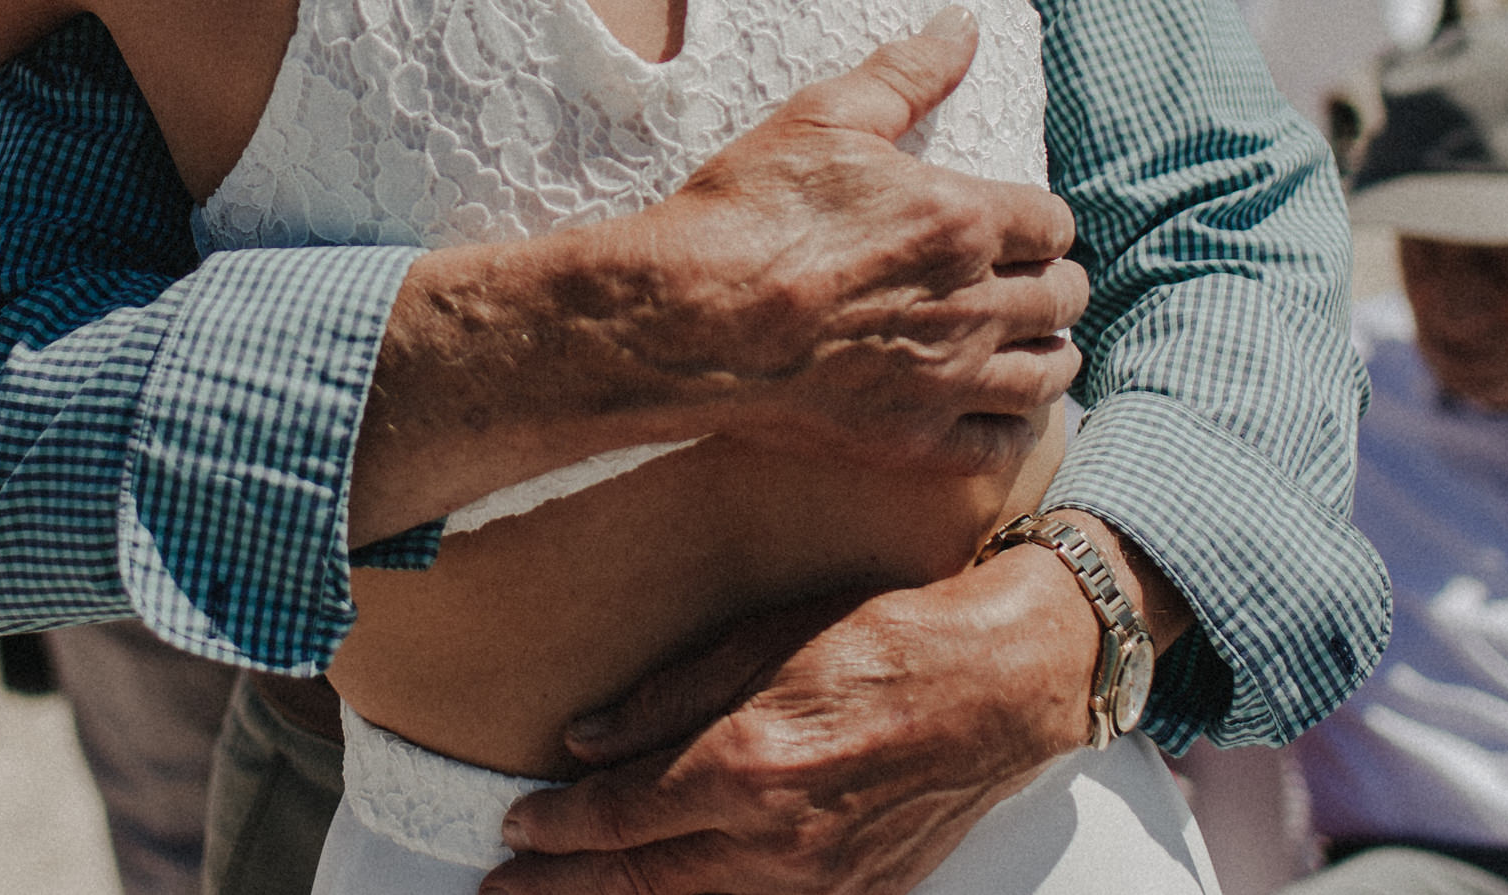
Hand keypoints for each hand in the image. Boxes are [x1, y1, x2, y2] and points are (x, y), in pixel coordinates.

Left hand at [486, 550, 1098, 893]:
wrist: (1003, 683)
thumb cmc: (885, 637)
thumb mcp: (760, 640)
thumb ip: (666, 700)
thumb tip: (581, 741)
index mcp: (748, 766)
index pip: (619, 816)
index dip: (556, 827)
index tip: (513, 826)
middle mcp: (779, 840)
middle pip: (643, 883)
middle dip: (563, 890)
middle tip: (503, 889)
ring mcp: (823, 882)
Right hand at [615, 9, 1087, 474]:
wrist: (684, 316)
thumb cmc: (747, 210)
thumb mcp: (822, 117)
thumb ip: (905, 72)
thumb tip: (960, 21)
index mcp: (960, 220)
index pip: (1053, 223)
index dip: (1039, 221)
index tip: (1017, 225)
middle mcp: (970, 303)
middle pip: (1063, 298)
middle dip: (1052, 283)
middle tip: (1024, 279)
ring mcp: (945, 379)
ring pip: (1048, 374)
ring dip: (1047, 352)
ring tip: (1024, 341)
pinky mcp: (912, 439)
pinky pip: (1000, 447)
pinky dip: (1009, 428)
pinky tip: (992, 409)